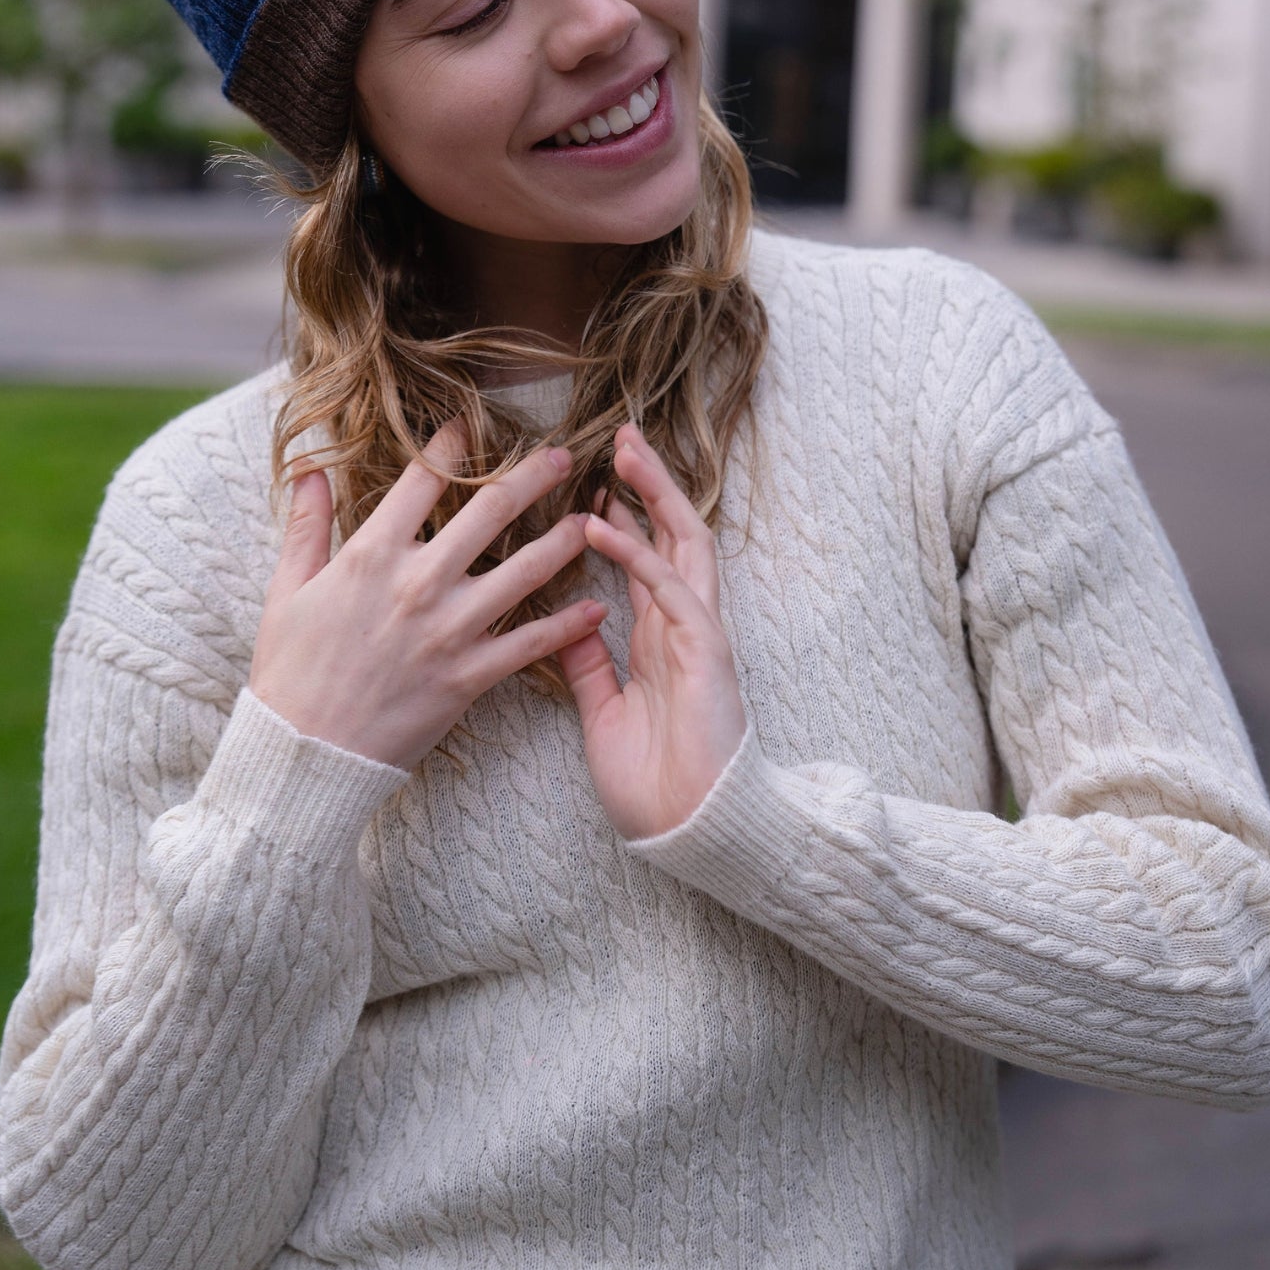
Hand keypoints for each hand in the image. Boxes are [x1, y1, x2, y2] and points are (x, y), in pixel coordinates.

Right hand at [249, 421, 605, 770]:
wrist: (303, 752)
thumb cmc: (289, 670)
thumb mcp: (286, 589)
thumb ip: (308, 525)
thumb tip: (309, 468)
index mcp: (372, 554)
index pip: (422, 480)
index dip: (450, 444)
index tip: (470, 422)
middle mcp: (418, 583)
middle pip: (490, 512)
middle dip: (532, 477)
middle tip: (563, 454)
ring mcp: (449, 630)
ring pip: (524, 571)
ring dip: (564, 541)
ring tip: (593, 519)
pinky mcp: (468, 676)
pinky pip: (529, 645)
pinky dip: (567, 626)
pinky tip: (595, 606)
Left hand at [558, 425, 746, 840]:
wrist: (689, 832)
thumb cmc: (653, 784)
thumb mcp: (603, 712)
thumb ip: (589, 664)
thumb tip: (564, 619)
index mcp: (660, 638)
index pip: (647, 558)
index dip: (625, 516)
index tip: (592, 481)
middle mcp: (682, 625)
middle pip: (672, 535)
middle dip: (649, 485)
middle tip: (620, 437)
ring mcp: (697, 634)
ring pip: (683, 545)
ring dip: (653, 496)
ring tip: (624, 453)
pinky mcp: (705, 651)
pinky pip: (670, 590)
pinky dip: (636, 554)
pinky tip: (601, 526)